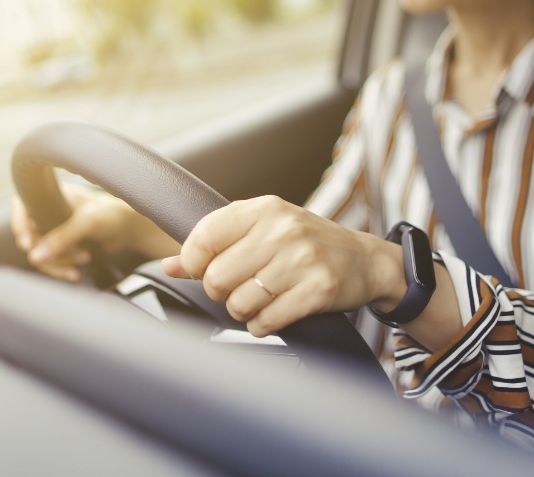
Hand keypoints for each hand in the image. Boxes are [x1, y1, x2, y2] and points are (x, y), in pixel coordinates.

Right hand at [11, 184, 178, 280]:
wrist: (131, 230)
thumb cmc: (113, 215)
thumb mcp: (88, 222)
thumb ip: (62, 238)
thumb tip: (34, 256)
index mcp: (52, 196)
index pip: (22, 206)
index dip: (19, 225)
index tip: (27, 244)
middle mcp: (50, 212)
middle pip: (30, 236)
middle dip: (49, 251)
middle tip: (68, 256)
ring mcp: (56, 230)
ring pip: (41, 253)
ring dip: (58, 262)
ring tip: (82, 259)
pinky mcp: (64, 246)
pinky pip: (52, 261)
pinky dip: (63, 268)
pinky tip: (77, 271)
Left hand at [162, 196, 403, 336]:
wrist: (365, 261)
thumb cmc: (307, 244)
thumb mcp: (263, 231)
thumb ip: (216, 244)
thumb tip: (168, 265)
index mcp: (264, 209)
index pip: (205, 235)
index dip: (193, 262)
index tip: (203, 270)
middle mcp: (281, 230)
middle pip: (217, 277)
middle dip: (220, 292)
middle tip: (237, 289)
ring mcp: (301, 260)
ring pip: (239, 303)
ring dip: (243, 311)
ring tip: (260, 300)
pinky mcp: (317, 290)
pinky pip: (266, 321)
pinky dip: (262, 325)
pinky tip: (273, 314)